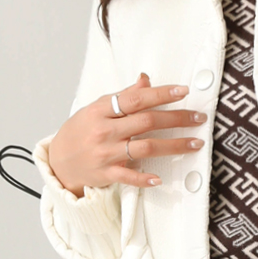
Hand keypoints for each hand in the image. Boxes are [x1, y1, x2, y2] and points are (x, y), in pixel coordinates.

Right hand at [47, 72, 205, 195]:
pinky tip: (160, 178)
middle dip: (177, 118)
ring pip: (145, 147)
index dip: (161, 94)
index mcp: (101, 110)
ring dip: (174, 146)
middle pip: (146, 122)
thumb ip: (123, 96)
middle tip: (198, 118)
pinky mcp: (106, 174)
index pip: (136, 99)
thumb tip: (145, 80)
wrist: (59, 161)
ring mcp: (105, 153)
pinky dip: (144, 178)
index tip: (182, 91)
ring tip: (195, 143)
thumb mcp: (97, 107)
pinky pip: (129, 176)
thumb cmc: (81, 130)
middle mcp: (104, 131)